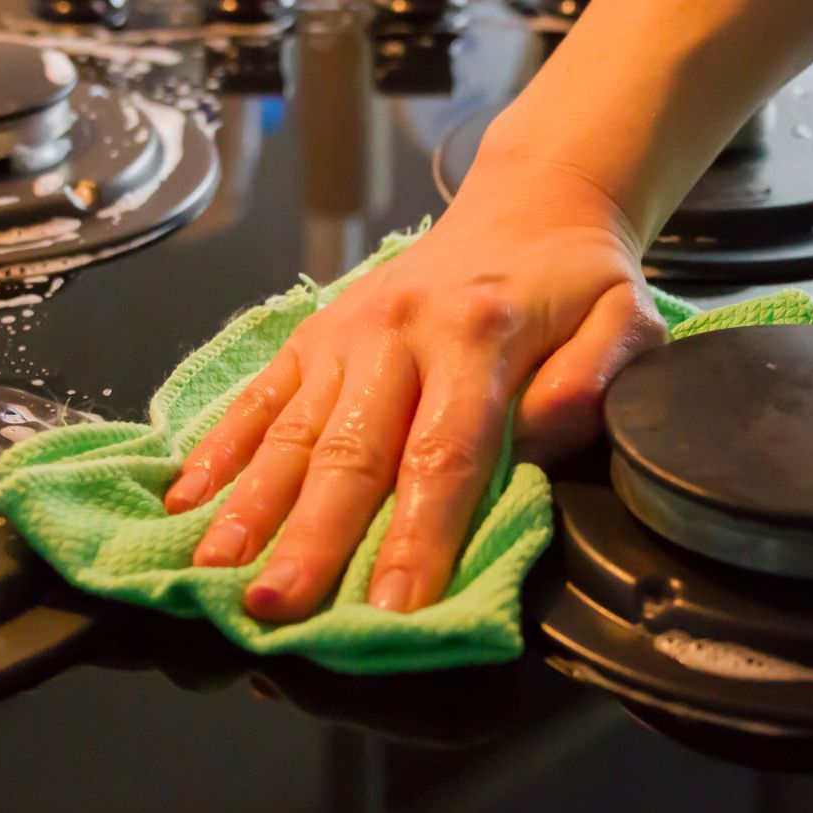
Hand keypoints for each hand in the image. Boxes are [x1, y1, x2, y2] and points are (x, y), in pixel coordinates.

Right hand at [162, 166, 664, 621]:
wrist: (526, 205)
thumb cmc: (575, 282)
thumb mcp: (626, 317)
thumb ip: (593, 381)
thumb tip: (535, 442)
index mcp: (477, 334)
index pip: (445, 453)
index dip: (419, 535)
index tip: (396, 607)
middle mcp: (397, 333)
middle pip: (350, 452)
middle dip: (310, 538)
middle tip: (275, 606)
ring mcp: (343, 333)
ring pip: (292, 431)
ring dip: (249, 506)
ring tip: (213, 570)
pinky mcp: (311, 335)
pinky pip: (259, 398)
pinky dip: (219, 451)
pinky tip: (185, 503)